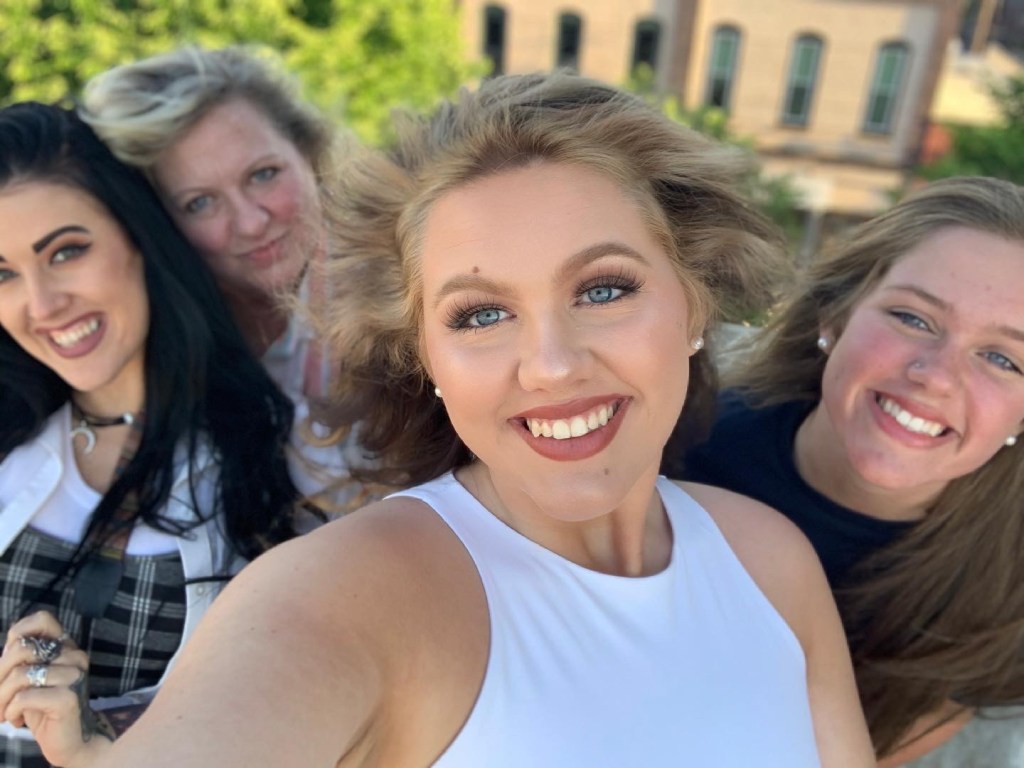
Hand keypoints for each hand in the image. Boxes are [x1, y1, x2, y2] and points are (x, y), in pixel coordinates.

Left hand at [0, 611, 112, 766]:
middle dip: (0, 677)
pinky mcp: (68, 697)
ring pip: (21, 675)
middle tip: (0, 698)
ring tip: (5, 712)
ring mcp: (74, 675)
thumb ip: (22, 659)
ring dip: (3, 698)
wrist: (69, 741)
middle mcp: (74, 656)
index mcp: (65, 647)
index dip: (19, 633)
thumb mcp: (30, 679)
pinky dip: (12, 710)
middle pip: (22, 650)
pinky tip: (17, 720)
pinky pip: (25, 696)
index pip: (43, 620)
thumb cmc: (44, 709)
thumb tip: (8, 647)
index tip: (9, 659)